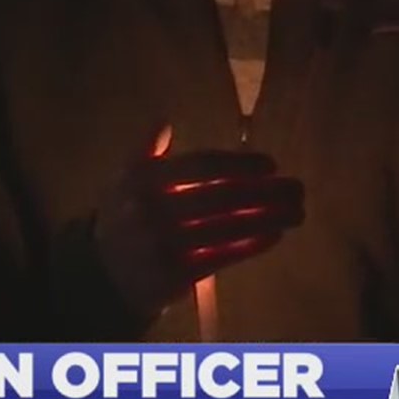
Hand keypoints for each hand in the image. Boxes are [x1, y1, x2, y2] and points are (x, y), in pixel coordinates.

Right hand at [95, 125, 303, 317]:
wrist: (100, 277)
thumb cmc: (122, 221)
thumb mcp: (123, 182)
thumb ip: (145, 152)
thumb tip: (163, 121)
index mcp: (143, 179)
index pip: (202, 165)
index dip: (240, 163)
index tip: (272, 164)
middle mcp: (153, 209)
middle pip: (222, 196)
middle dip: (266, 192)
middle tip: (297, 188)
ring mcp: (165, 243)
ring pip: (227, 227)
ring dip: (268, 218)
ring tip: (296, 212)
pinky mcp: (176, 274)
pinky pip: (222, 256)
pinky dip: (250, 245)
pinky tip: (273, 235)